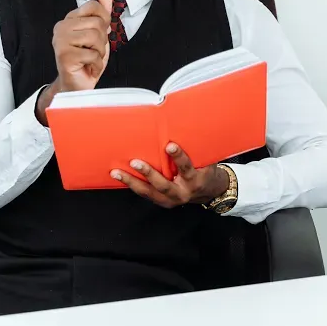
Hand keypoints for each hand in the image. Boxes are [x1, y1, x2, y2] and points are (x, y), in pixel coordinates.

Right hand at [52, 0, 112, 92]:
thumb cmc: (86, 62)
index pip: (93, 6)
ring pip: (95, 37)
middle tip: (93, 51)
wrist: (77, 85)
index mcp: (69, 20)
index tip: (100, 32)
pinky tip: (88, 67)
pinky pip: (93, 54)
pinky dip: (96, 64)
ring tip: (91, 59)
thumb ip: (102, 15)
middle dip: (102, 41)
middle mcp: (62, 28)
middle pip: (97, 23)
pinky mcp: (65, 55)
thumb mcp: (99, 36)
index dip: (104, 19)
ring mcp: (61, 41)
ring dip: (99, 53)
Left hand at [112, 143, 229, 208]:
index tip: (170, 146)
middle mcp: (183, 192)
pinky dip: (133, 185)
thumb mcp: (205, 159)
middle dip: (148, 173)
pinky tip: (121, 177)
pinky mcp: (162, 202)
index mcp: (195, 180)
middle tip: (135, 162)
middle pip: (163, 185)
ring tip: (117, 173)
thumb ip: (195, 148)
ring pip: (149, 193)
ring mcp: (171, 200)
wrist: (209, 190)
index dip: (179, 157)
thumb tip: (183, 124)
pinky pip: (145, 194)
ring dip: (132, 182)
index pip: (187, 168)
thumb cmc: (205, 170)